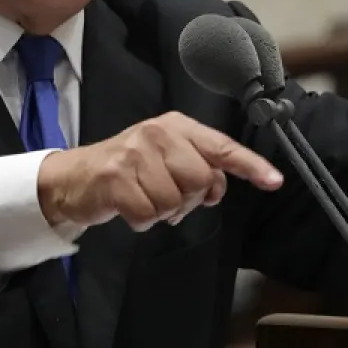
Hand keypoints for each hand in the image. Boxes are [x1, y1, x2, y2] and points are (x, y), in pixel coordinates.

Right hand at [36, 112, 283, 231]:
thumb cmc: (127, 170)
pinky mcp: (115, 178)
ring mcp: (133, 154)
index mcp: (175, 126)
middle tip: (168, 198)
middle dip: (188, 200)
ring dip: (162, 213)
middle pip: (200, 180)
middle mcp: (156, 134)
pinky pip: (148, 215)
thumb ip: (197, 167)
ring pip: (174, 202)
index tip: (274, 181)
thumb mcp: (164, 158)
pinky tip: (129, 209)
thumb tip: (218, 189)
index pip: (220, 146)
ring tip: (145, 201)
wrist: (74, 177)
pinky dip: (142, 221)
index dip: (249, 165)